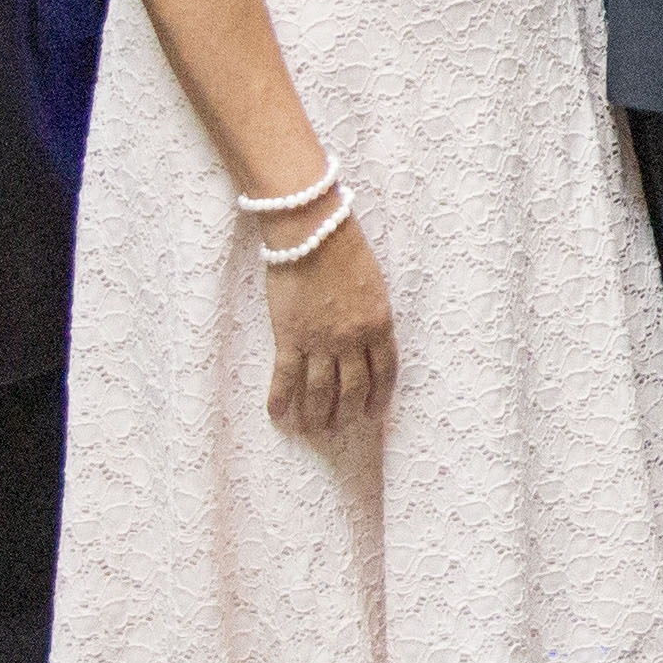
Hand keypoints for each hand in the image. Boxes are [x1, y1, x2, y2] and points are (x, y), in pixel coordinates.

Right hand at [264, 212, 398, 436]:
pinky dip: (281, 399)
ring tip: (313, 429)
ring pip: (320, 390)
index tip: (372, 413)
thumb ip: (373, 316)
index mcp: (379, 325)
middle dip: (347, 412)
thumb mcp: (374, 286)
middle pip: (352, 388)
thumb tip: (370, 340)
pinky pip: (286, 377)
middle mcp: (352, 340)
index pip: (385, 372)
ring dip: (316, 414)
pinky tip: (278, 415)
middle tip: (340, 428)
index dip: (379, 396)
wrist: (312, 232)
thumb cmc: (345, 249)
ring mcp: (320, 341)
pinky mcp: (290, 337)